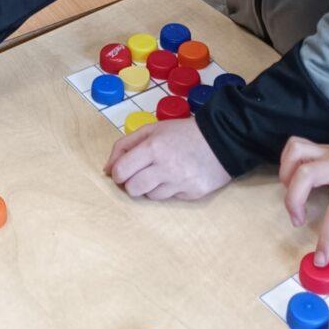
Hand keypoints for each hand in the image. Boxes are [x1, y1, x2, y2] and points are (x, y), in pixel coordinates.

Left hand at [104, 119, 231, 200]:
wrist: (222, 139)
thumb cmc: (183, 133)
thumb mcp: (152, 129)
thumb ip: (125, 146)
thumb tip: (106, 169)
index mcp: (153, 148)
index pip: (121, 171)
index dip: (118, 173)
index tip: (123, 171)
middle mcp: (165, 167)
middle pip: (133, 188)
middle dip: (132, 183)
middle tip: (140, 174)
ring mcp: (180, 183)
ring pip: (150, 196)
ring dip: (151, 187)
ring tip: (163, 173)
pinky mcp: (192, 194)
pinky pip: (171, 198)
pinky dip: (170, 190)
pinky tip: (178, 177)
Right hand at [279, 128, 328, 264]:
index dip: (326, 238)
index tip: (321, 258)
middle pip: (304, 175)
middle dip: (293, 202)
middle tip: (298, 221)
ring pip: (296, 153)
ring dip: (286, 175)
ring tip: (291, 196)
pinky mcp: (327, 149)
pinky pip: (298, 146)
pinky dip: (288, 160)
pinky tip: (293, 177)